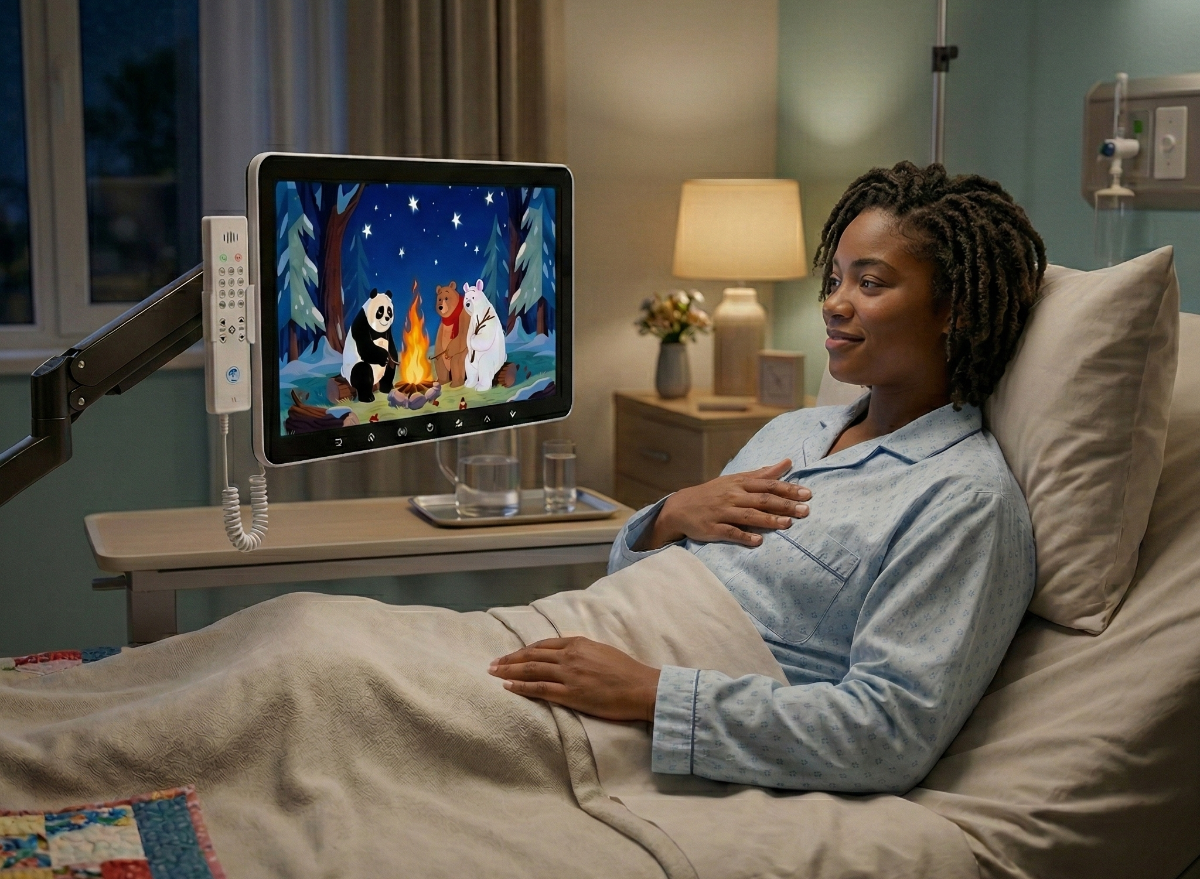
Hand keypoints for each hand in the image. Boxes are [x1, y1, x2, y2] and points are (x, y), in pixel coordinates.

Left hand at [488, 637, 660, 721]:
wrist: (641, 687)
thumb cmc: (627, 671)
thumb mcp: (602, 651)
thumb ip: (582, 652)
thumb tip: (567, 655)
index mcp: (578, 643)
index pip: (543, 645)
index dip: (523, 650)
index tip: (511, 655)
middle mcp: (569, 656)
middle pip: (532, 656)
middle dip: (509, 660)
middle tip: (492, 664)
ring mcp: (569, 674)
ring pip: (531, 670)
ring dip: (509, 672)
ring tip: (493, 674)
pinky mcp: (571, 694)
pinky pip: (540, 689)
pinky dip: (521, 687)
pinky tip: (508, 687)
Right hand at [638, 459, 810, 549]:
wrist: (680, 507)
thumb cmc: (713, 493)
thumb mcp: (736, 480)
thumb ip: (762, 473)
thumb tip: (787, 462)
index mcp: (739, 484)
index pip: (767, 485)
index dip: (787, 489)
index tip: (807, 493)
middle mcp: (732, 496)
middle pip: (761, 500)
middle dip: (784, 504)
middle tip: (805, 510)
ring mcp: (721, 512)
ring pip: (748, 516)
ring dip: (768, 520)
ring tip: (787, 524)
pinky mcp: (712, 528)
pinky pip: (729, 532)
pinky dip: (744, 536)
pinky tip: (758, 541)